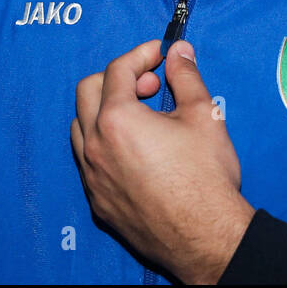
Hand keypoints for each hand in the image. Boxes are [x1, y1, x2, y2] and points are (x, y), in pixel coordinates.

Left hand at [71, 39, 255, 283]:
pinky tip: (136, 151)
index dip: (141, 54)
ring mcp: (92, 177)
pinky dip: (105, 144)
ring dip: (105, 111)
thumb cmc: (205, 176)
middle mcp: (94, 146)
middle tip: (151, 86)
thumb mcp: (203, 114)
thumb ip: (186, 76)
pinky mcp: (98, 202)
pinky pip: (89, 162)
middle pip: (88, 92)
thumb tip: (179, 51)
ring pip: (81, 127)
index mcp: (117, 119)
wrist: (205, 236)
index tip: (161, 54)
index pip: (117, 70)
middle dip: (118, 78)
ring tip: (142, 117)